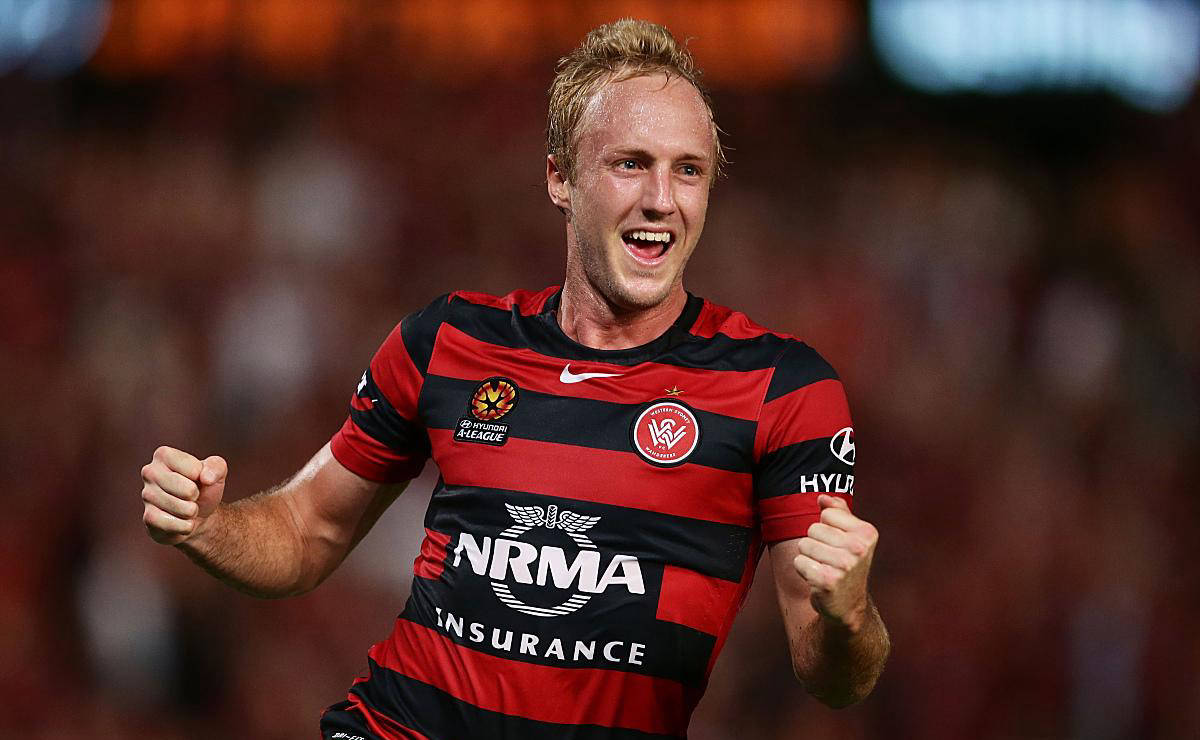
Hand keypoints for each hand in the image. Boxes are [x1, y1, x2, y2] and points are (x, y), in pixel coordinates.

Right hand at [141, 446, 226, 545]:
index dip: (203, 477)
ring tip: (187, 507)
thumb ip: (217, 466)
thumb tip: (206, 478)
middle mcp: (149, 472)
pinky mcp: (148, 517)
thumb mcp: (217, 472)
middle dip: (197, 496)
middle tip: (192, 495)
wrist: (198, 514)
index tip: (197, 478)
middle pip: (188, 490)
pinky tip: (182, 521)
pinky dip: (186, 526)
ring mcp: (146, 495)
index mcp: (164, 455)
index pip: (194, 469)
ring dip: (192, 511)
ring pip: (182, 508)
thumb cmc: (204, 487)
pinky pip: (173, 525)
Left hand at [793, 494, 877, 631]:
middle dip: (815, 543)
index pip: (826, 514)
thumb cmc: (846, 565)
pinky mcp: (828, 581)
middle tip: (829, 560)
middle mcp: (859, 548)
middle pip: (813, 529)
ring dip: (808, 557)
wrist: (847, 604)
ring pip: (804, 544)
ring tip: (823, 568)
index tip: (837, 544)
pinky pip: (799, 562)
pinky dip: (803, 570)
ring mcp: (844, 565)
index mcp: (866, 533)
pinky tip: (817, 579)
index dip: (826, 528)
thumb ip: (839, 512)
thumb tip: (822, 497)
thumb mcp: (850, 536)